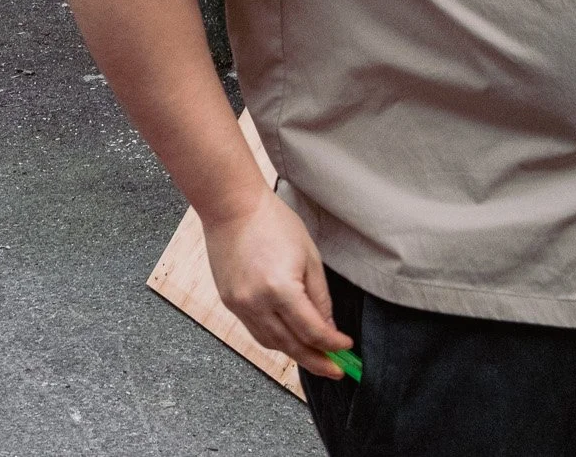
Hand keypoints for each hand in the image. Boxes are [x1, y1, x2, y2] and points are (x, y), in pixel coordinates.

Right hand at [201, 186, 354, 376]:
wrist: (232, 206)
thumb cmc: (272, 222)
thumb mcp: (309, 256)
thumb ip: (320, 296)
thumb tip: (328, 326)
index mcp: (281, 289)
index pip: (313, 331)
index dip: (333, 344)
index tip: (346, 347)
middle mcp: (257, 303)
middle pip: (292, 346)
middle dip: (317, 361)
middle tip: (336, 370)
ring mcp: (239, 304)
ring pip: (272, 344)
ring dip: (296, 353)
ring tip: (316, 358)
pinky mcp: (229, 302)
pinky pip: (255, 331)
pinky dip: (275, 339)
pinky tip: (290, 339)